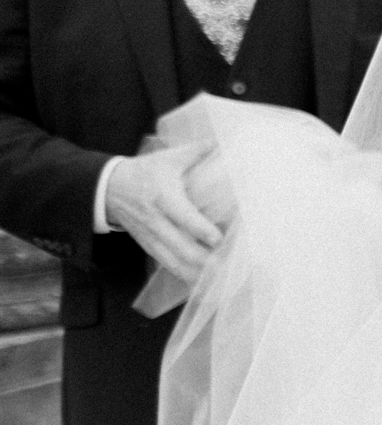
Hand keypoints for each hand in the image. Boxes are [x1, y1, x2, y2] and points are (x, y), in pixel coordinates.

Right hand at [104, 145, 221, 284]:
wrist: (108, 189)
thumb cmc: (144, 172)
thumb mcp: (168, 158)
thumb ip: (196, 151)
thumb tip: (222, 140)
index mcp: (163, 198)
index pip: (183, 217)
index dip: (201, 230)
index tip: (220, 239)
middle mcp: (157, 221)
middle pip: (181, 247)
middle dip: (204, 260)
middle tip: (228, 266)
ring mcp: (152, 237)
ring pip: (175, 261)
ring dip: (197, 273)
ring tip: (220, 280)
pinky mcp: (149, 247)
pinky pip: (168, 265)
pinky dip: (185, 276)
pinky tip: (204, 284)